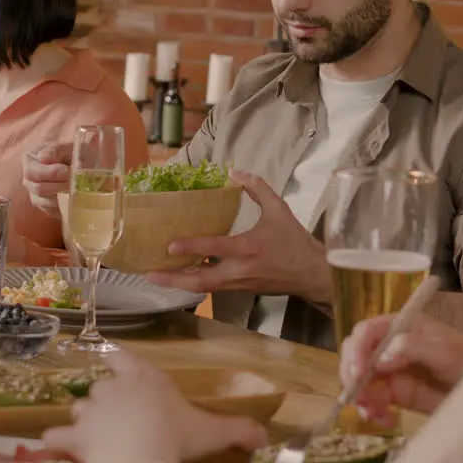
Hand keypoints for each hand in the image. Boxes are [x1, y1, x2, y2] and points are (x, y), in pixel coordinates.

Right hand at [22, 143, 71, 217]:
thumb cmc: (72, 153)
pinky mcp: (45, 208)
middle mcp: (28, 179)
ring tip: (76, 188)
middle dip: (59, 185)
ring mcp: (35, 195)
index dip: (51, 173)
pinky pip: (52, 212)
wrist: (80, 165)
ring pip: (44, 202)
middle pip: (38, 189)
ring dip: (62, 196)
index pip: (32, 172)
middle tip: (75, 181)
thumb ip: (57, 150)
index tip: (68, 170)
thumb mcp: (67, 147)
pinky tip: (73, 197)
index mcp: (29, 160)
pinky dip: (63, 206)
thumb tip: (44, 157)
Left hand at [43, 352, 266, 462]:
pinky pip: (58, 434)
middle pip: (101, 386)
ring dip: (85, 419)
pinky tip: (58, 445)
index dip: (118, 358)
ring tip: (96, 436)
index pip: (124, 357)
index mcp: (144, 378)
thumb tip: (265, 434)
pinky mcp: (75, 435)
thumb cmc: (177, 435)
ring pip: (79, 408)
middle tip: (119, 418)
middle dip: (105, 399)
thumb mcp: (212, 431)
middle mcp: (113, 387)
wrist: (142, 456)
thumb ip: (238, 429)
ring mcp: (91, 410)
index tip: (112, 358)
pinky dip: (57, 440)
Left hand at [149, 170, 328, 302]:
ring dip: (179, 284)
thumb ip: (258, 189)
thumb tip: (236, 172)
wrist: (312, 274)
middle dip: (174, 278)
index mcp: (249, 248)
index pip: (216, 248)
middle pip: (202, 279)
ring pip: (204, 287)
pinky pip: (212, 288)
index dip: (193, 246)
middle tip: (150, 273)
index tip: (170, 245)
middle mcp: (240, 269)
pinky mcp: (240, 289)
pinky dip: (194, 283)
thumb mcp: (279, 210)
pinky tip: (179, 277)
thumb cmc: (295, 241)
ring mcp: (239, 283)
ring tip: (155, 277)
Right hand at [340, 313, 462, 419]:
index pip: (368, 331)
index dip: (358, 349)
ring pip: (360, 379)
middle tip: (357, 396)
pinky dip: (371, 410)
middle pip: (356, 353)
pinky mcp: (396, 394)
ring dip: (359, 395)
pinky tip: (383, 419)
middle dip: (351, 373)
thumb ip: (414, 347)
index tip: (360, 372)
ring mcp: (392, 370)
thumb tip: (382, 355)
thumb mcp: (447, 351)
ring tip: (373, 413)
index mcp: (402, 326)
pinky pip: (373, 400)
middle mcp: (392, 345)